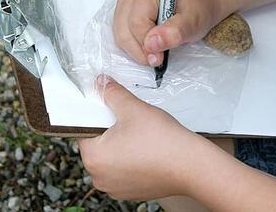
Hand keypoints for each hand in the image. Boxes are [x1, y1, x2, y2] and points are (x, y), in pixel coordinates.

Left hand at [77, 75, 205, 200]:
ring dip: (122, 146)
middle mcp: (99, 177)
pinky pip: (125, 170)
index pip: (84, 129)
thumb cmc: (162, 140)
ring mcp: (115, 187)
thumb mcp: (133, 108)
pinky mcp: (131, 192)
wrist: (190, 165)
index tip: (112, 109)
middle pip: (98, 144)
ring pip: (113, 157)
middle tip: (132, 121)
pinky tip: (148, 150)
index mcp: (93, 158)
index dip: (99, 115)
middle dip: (112, 130)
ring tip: (142, 136)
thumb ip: (112, 93)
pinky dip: (133, 159)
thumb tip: (101, 83)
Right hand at [113, 0, 222, 66]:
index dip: (146, 45)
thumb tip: (152, 43)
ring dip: (136, 48)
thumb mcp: (194, 21)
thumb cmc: (198, 7)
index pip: (137, 22)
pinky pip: (122, 33)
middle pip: (124, 29)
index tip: (159, 58)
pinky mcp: (124, 9)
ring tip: (157, 50)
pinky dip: (134, 44)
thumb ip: (175, 32)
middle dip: (140, 49)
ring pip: (120, 34)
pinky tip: (151, 43)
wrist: (201, 0)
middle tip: (158, 59)